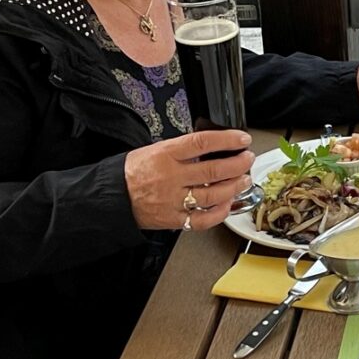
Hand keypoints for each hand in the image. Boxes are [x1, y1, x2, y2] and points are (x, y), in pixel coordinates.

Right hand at [124, 129, 254, 230]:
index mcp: (166, 155)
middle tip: (248, 159)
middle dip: (238, 164)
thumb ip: (183, 150)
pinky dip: (219, 213)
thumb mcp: (155, 149)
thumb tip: (212, 146)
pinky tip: (227, 204)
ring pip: (213, 195)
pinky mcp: (174, 219)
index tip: (242, 138)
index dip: (227, 139)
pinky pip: (203, 219)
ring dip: (234, 187)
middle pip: (214, 170)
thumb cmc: (132, 172)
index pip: (203, 142)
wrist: (111, 197)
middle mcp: (171, 177)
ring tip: (243, 180)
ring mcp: (173, 200)